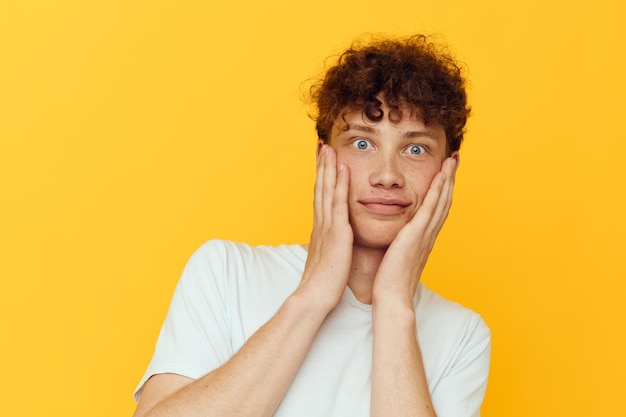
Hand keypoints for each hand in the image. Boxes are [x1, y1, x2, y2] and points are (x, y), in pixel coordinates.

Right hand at [298, 144, 353, 310]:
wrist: (315, 296)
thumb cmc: (323, 283)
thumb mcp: (328, 259)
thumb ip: (330, 247)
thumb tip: (333, 243)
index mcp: (321, 230)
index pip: (320, 198)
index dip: (321, 179)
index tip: (323, 163)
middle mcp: (321, 223)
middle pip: (320, 188)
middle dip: (321, 167)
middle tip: (322, 146)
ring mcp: (327, 226)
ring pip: (326, 190)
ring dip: (328, 168)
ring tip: (329, 149)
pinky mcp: (336, 232)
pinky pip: (337, 202)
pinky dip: (339, 184)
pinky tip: (342, 169)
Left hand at [372, 156, 457, 305]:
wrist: (391, 297)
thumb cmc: (389, 281)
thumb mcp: (395, 256)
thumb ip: (398, 244)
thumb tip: (394, 238)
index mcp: (422, 238)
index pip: (435, 209)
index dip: (442, 190)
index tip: (444, 173)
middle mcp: (428, 234)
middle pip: (443, 201)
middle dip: (449, 179)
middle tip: (454, 159)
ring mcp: (424, 234)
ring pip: (440, 201)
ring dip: (447, 179)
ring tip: (451, 160)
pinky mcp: (416, 235)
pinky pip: (429, 208)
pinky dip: (436, 191)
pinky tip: (440, 176)